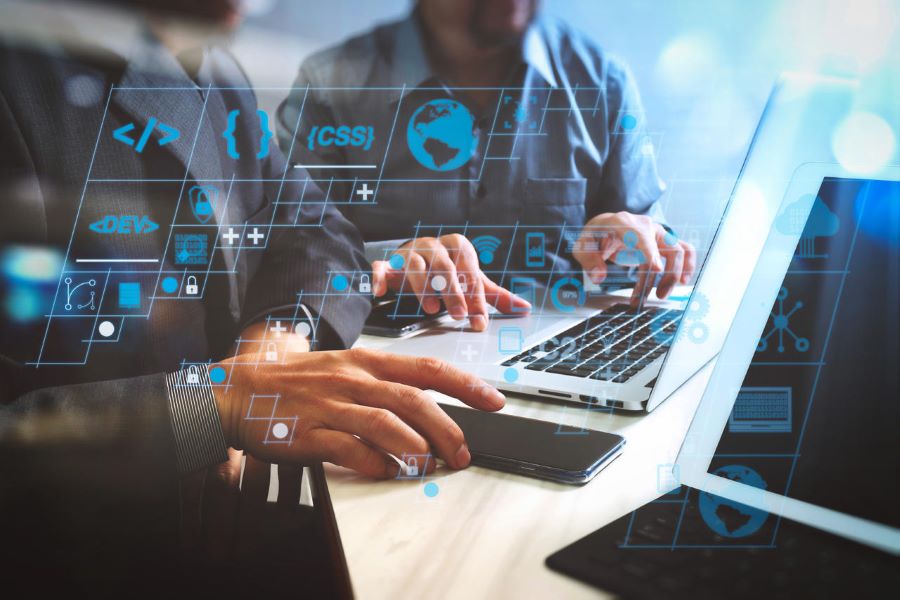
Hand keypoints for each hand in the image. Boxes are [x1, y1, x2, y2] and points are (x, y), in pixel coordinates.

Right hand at [212, 348, 505, 478]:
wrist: (240, 390)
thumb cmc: (298, 381)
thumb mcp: (345, 368)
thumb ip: (384, 384)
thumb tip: (427, 404)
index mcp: (367, 362)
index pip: (427, 368)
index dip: (465, 384)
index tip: (494, 400)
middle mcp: (353, 380)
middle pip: (413, 400)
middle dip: (447, 428)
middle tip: (464, 452)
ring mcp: (331, 406)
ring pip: (385, 424)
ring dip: (415, 447)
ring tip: (431, 466)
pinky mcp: (310, 433)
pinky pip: (349, 450)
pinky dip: (374, 464)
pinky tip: (387, 472)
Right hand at [370, 234, 530, 330]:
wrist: (411, 259)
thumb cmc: (445, 271)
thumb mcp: (470, 281)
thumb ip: (494, 295)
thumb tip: (525, 308)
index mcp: (457, 246)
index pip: (469, 270)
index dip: (476, 295)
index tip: (479, 319)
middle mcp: (433, 246)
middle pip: (445, 264)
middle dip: (454, 291)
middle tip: (460, 315)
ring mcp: (408, 253)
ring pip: (415, 264)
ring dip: (423, 287)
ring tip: (433, 310)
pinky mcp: (387, 263)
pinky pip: (380, 267)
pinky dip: (378, 277)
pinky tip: (380, 292)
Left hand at [573, 212, 695, 305]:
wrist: (605, 227)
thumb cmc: (595, 236)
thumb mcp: (582, 247)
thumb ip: (588, 261)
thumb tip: (599, 277)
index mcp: (623, 223)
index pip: (640, 235)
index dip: (649, 251)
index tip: (656, 269)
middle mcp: (645, 225)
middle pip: (667, 245)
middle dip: (667, 273)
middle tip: (658, 295)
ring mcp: (656, 232)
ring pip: (678, 251)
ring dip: (674, 275)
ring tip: (662, 294)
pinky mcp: (662, 242)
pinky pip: (683, 250)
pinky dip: (687, 265)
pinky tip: (682, 282)